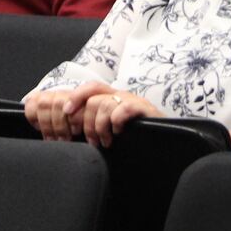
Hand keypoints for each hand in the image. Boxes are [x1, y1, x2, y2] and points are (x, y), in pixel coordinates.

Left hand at [24, 81, 161, 146]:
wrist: (163, 140)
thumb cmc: (135, 136)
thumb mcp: (110, 128)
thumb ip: (94, 124)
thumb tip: (72, 127)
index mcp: (111, 98)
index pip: (89, 88)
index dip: (76, 97)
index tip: (67, 113)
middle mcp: (120, 96)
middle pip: (93, 98)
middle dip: (87, 122)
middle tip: (91, 140)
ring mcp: (131, 101)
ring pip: (104, 104)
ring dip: (100, 127)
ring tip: (105, 142)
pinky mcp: (144, 109)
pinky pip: (124, 108)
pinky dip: (116, 121)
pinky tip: (119, 132)